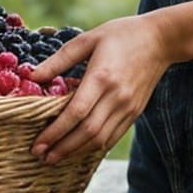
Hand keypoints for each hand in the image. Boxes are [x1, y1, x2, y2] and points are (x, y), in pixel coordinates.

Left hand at [30, 13, 173, 164]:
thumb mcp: (87, 39)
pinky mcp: (134, 113)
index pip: (76, 112)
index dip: (55, 132)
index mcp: (102, 77)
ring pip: (100, 139)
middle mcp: (116, 96)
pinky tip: (78, 150)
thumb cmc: (121, 34)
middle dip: (62, 148)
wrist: (160, 40)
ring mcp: (128, 107)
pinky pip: (113, 136)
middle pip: (87, 132)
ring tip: (55, 158)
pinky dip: (94, 147)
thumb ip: (59, 59)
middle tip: (40, 156)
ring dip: (76, 153)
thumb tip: (32, 75)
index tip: (38, 143)